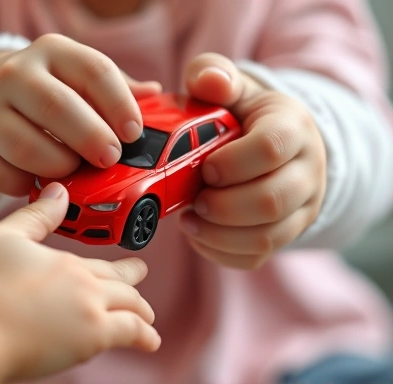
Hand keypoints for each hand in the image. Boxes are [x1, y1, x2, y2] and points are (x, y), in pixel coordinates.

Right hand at [0, 33, 160, 195]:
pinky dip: (27, 185)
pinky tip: (42, 181)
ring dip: (60, 166)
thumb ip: (117, 88)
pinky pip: (1, 175)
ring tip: (75, 170)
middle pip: (57, 107)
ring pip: (27, 146)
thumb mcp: (84, 79)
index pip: (94, 70)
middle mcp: (14, 74)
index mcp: (53, 52)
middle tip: (110, 158)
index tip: (134, 134)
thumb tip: (155, 94)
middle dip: (91, 138)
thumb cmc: (55, 93)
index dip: (120, 105)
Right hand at [0, 183, 159, 380]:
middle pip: (122, 288)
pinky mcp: (87, 343)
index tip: (137, 266)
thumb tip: (59, 191)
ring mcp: (90, 315)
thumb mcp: (3, 236)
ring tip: (149, 321)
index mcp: (66, 264)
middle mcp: (85, 286)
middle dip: (135, 288)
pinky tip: (150, 341)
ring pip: (131, 311)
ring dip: (143, 314)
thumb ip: (36, 216)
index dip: (125, 268)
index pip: (105, 267)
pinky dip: (144, 336)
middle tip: (143, 288)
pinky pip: (129, 335)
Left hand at [179, 53, 325, 268]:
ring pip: (267, 237)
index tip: (205, 168)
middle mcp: (307, 172)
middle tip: (195, 200)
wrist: (279, 147)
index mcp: (293, 128)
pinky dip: (221, 252)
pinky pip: (257, 256)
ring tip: (191, 221)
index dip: (231, 164)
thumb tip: (209, 81)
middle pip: (270, 201)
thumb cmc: (247, 118)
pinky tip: (200, 235)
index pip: (270, 149)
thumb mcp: (236, 89)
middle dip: (222, 207)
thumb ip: (215, 75)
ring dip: (218, 235)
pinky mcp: (286, 233)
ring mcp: (300, 208)